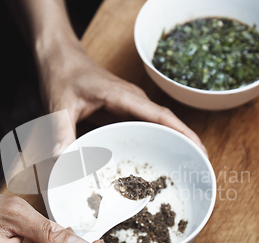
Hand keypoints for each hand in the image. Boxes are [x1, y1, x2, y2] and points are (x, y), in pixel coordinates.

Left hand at [36, 44, 207, 154]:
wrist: (59, 56)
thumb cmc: (62, 74)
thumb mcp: (58, 106)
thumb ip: (61, 133)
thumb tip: (62, 162)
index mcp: (123, 97)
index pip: (161, 116)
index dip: (183, 133)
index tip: (199, 150)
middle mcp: (132, 101)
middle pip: (166, 123)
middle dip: (185, 143)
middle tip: (198, 169)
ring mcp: (129, 106)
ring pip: (157, 127)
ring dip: (172, 144)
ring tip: (184, 170)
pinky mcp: (123, 112)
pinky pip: (143, 128)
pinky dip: (154, 142)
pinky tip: (154, 160)